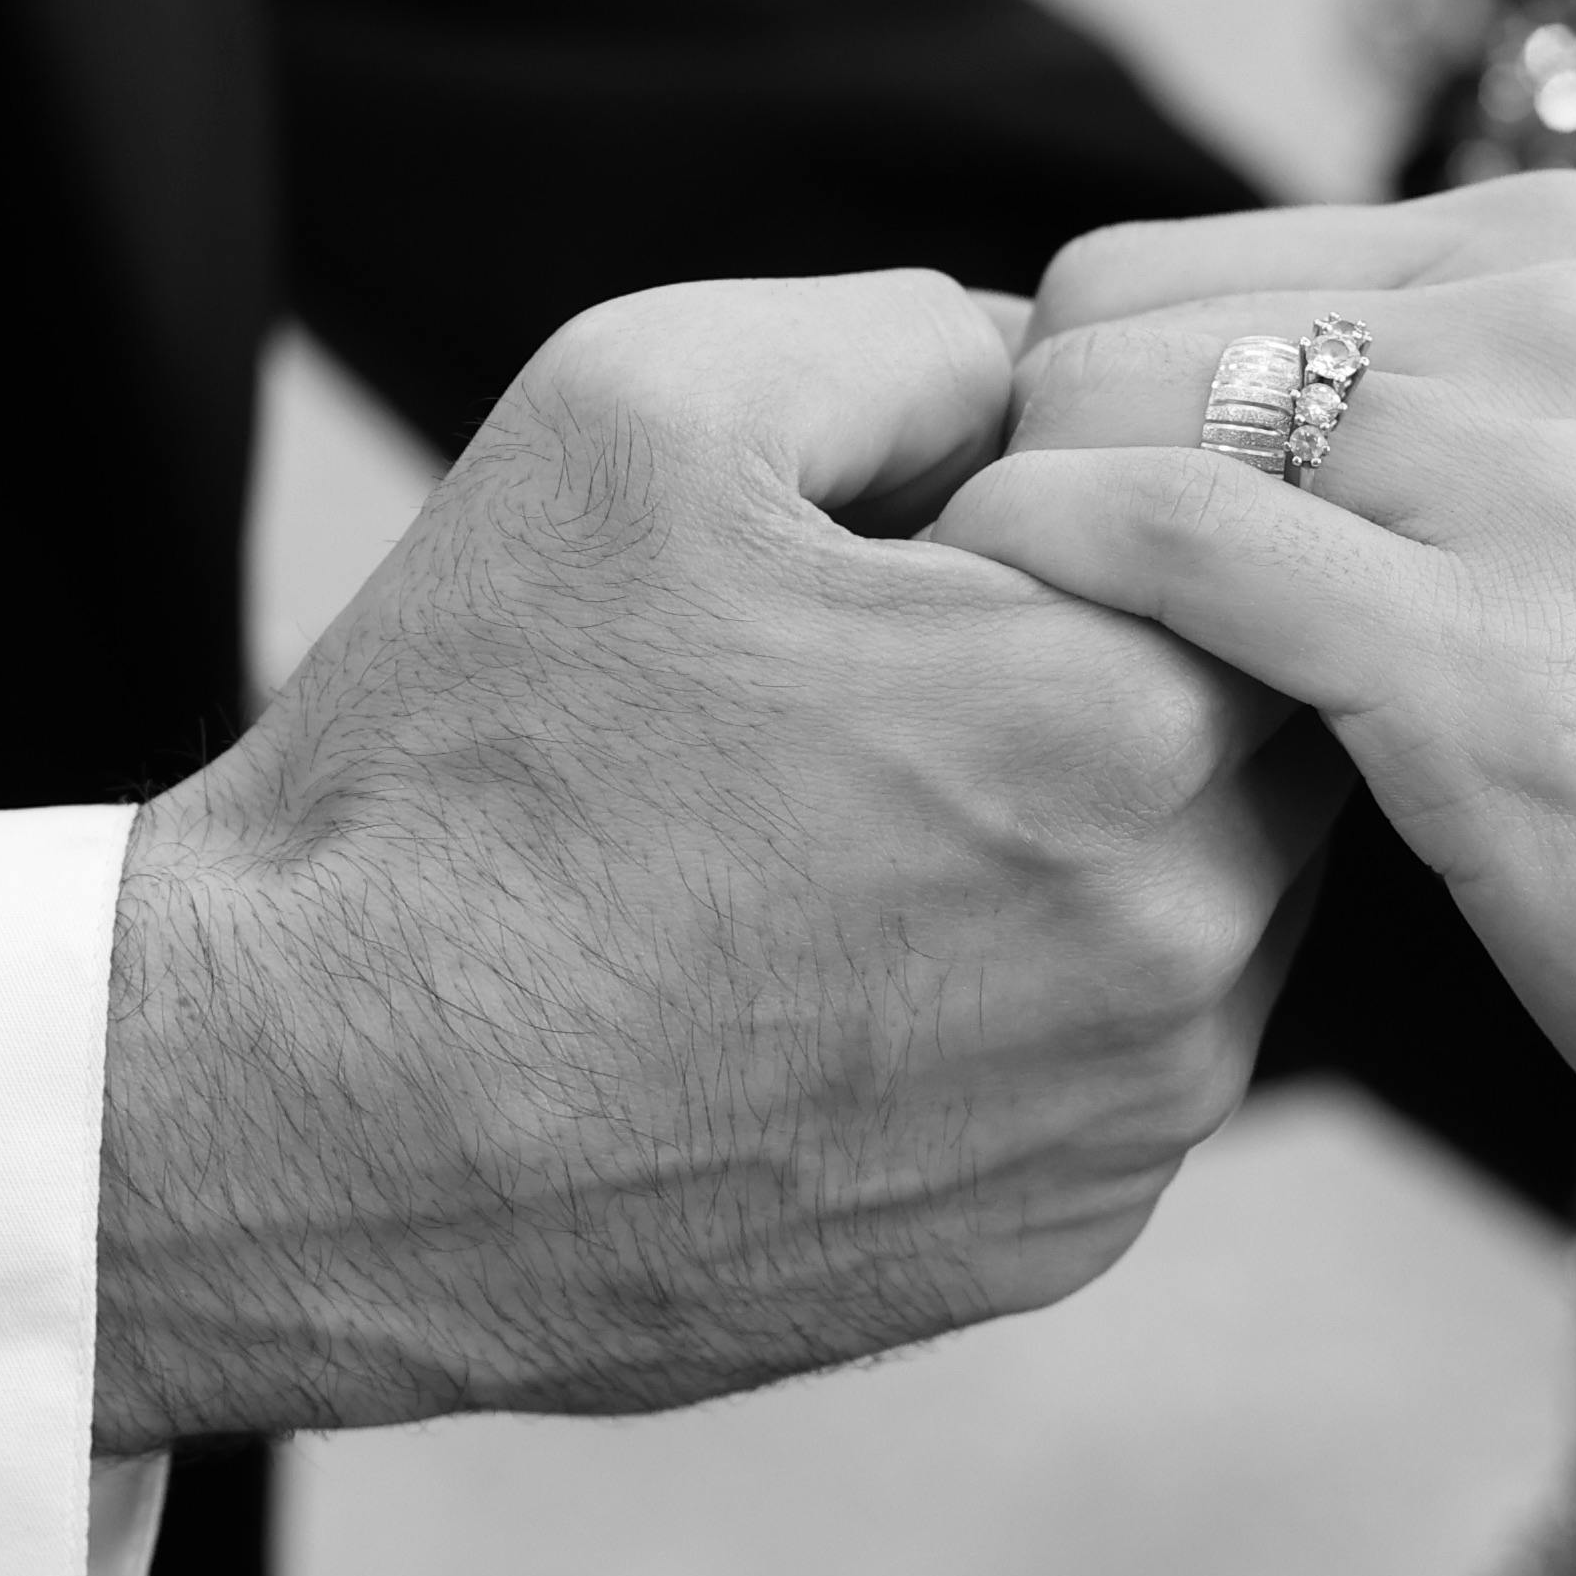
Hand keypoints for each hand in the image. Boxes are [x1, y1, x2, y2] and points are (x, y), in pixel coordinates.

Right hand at [97, 273, 1341, 1452]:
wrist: (307, 1119)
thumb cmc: (462, 759)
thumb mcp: (646, 403)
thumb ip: (919, 330)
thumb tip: (1045, 372)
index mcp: (1121, 715)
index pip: (1260, 542)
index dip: (1099, 506)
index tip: (933, 534)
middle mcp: (1182, 946)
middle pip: (1267, 726)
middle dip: (1124, 666)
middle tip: (892, 672)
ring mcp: (1129, 1125)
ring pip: (1211, 903)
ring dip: (1092, 836)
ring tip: (847, 826)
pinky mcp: (1058, 1245)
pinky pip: (1121, 1069)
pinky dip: (1025, 999)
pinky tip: (832, 971)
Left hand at [949, 185, 1575, 1316]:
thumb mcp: (1559, 521)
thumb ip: (1377, 429)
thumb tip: (1073, 417)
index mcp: (1572, 251)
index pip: (1150, 273)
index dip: (1050, 435)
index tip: (1030, 588)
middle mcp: (1568, 310)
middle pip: (1103, 326)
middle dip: (1017, 488)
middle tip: (1006, 667)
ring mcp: (1546, 470)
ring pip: (1112, 412)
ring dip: (1012, 564)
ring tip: (1022, 705)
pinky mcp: (1498, 648)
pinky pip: (1164, 543)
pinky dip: (1046, 600)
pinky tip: (1037, 707)